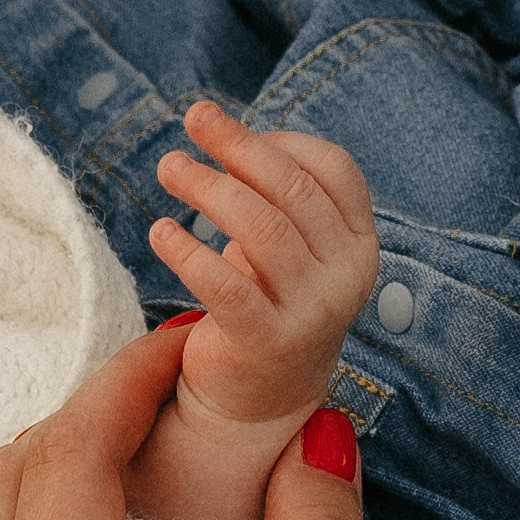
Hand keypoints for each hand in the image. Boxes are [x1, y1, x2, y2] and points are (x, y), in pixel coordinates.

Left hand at [149, 101, 377, 437]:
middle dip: (238, 146)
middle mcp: (348, 274)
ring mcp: (313, 311)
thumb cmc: (268, 296)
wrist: (260, 399)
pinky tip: (160, 231)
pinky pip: (225, 286)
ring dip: (207, 187)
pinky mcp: (267, 342)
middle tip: (192, 120)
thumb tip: (215, 123)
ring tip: (170, 167)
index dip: (282, 141)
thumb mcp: (287, 242)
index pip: (334, 168)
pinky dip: (188, 252)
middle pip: (293, 190)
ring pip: (260, 228)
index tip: (233, 135)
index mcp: (358, 240)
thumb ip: (270, 190)